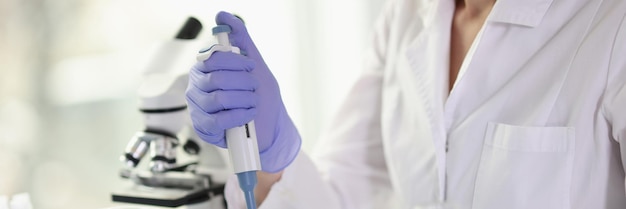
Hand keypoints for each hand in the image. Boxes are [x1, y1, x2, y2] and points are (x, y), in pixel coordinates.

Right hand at [186, 11, 300, 172]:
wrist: (271, 126)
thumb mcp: (254, 64)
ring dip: (244, 100)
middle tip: (253, 88)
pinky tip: (247, 115)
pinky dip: (239, 116)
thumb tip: (223, 15)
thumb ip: (240, 38)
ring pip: (219, 99)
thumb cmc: (260, 95)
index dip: (237, 62)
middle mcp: (197, 85)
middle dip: (244, 83)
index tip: (251, 67)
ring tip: (252, 102)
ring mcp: (198, 107)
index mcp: (205, 67)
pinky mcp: (204, 127)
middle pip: (218, 78)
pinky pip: (219, 120)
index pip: (214, 57)